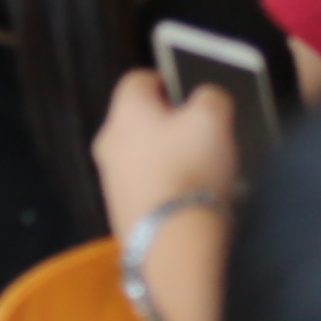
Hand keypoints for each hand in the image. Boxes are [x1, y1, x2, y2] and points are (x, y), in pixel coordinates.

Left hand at [94, 64, 236, 240]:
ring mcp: (111, 180)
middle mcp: (108, 141)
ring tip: (203, 168)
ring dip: (167, 157)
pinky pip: (145, 188)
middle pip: (139, 121)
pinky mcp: (121, 212)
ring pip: (141, 156)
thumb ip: (210, 97)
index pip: (138, 79)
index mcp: (125, 111)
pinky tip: (190, 198)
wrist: (172, 242)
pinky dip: (165, 188)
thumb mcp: (213, 118)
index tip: (190, 93)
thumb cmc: (190, 167)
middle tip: (202, 132)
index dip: (166, 80)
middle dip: (169, 123)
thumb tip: (205, 99)